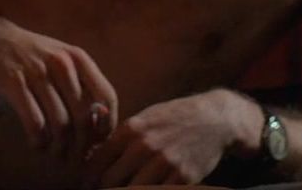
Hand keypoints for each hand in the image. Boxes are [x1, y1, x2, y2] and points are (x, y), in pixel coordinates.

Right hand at [0, 15, 118, 157]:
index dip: (106, 125)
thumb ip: (81, 83)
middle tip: (75, 158)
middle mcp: (63, 64)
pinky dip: (38, 141)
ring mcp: (38, 73)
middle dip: (82, 145)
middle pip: (84, 116)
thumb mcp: (62, 58)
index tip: (99, 142)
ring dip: (59, 148)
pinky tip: (36, 145)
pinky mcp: (14, 83)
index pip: (107, 96)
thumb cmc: (32, 53)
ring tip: (56, 156)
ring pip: (60, 123)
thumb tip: (99, 121)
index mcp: (79, 58)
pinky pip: (34, 122)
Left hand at [83, 91, 249, 187]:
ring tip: (126, 189)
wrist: (214, 119)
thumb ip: (120, 137)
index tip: (87, 185)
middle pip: (110, 182)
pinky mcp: (182, 178)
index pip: (97, 162)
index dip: (88, 178)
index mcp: (131, 129)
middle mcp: (145, 146)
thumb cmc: (174, 119)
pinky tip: (148, 189)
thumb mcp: (144, 119)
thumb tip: (92, 159)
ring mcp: (164, 163)